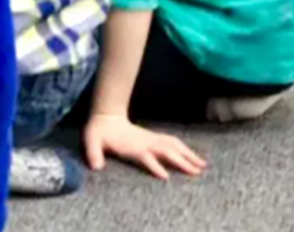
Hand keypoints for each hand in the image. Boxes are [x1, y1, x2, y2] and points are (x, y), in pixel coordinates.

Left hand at [84, 113, 206, 179]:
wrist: (105, 116)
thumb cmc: (99, 131)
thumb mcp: (91, 140)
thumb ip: (93, 153)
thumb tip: (95, 167)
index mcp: (132, 146)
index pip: (146, 156)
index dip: (154, 166)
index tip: (166, 177)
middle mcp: (145, 142)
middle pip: (166, 151)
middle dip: (181, 161)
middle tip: (196, 172)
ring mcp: (151, 139)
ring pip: (173, 145)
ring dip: (188, 154)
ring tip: (202, 165)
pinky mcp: (153, 137)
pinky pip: (172, 141)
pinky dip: (184, 148)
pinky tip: (193, 155)